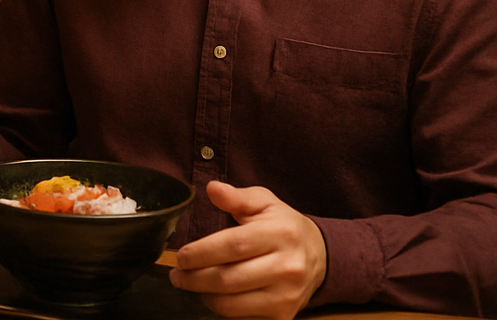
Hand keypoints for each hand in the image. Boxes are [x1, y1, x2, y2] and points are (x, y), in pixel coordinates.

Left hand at [169, 181, 325, 319]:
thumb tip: (212, 189)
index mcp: (281, 234)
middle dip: (194, 278)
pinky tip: (214, 295)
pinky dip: (222, 309)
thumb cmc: (283, 226)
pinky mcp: (284, 316)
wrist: (319, 256)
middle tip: (177, 274)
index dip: (200, 253)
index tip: (181, 257)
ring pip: (232, 304)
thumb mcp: (264, 202)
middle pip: (228, 278)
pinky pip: (242, 318)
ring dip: (204, 295)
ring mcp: (287, 295)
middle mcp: (287, 267)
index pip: (232, 245)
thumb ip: (236, 197)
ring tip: (191, 283)